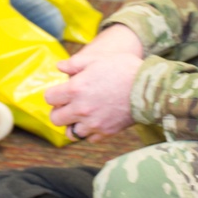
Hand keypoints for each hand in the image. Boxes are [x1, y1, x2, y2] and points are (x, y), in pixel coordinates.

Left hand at [45, 25, 144, 141]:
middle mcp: (81, 109)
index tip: (61, 91)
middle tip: (68, 104)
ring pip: (71, 133)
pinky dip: (90, 132)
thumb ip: (74, 63)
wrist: (148, 87)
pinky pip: (90, 138)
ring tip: (81, 115)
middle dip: (59, 111)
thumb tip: (59, 67)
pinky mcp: (106, 132)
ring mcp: (93, 123)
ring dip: (73, 124)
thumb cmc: (122, 68)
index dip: (54, 94)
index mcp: (75, 89)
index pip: (49, 98)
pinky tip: (95, 121)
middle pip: (55, 119)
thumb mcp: (96, 59)